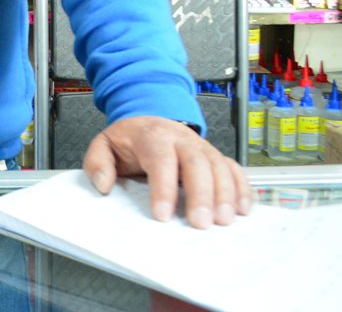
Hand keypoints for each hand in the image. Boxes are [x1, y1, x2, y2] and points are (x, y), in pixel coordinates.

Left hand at [83, 116, 252, 228]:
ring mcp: (201, 146)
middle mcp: (181, 138)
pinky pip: (233, 168)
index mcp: (152, 136)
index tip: (162, 214)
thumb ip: (97, 162)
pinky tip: (243, 209)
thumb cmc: (128, 138)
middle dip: (201, 193)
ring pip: (219, 165)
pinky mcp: (215, 156)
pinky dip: (242, 187)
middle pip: (197, 162)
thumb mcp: (104, 144)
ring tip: (224, 220)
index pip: (160, 159)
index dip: (163, 187)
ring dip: (225, 194)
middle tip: (201, 222)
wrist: (147, 118)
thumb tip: (103, 184)